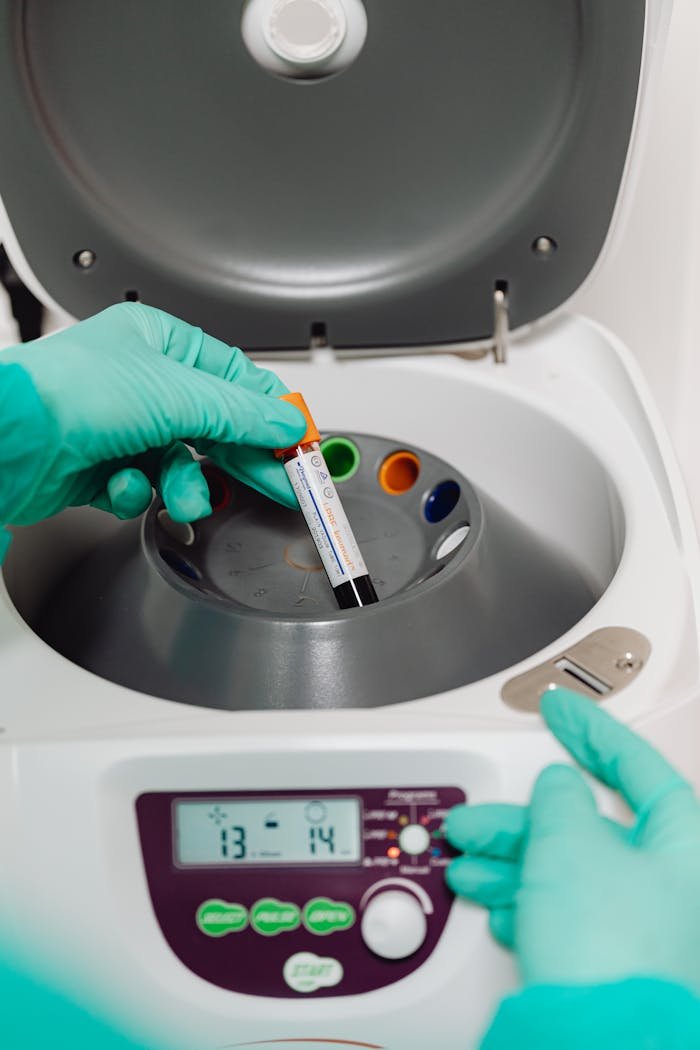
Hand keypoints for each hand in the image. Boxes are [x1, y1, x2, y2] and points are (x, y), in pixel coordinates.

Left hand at [0, 303, 305, 523]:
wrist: (5, 441)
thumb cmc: (70, 394)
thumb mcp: (178, 395)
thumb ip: (242, 414)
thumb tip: (287, 421)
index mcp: (159, 340)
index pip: (234, 377)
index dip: (270, 411)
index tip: (298, 442)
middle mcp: (140, 378)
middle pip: (212, 424)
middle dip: (240, 458)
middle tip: (278, 483)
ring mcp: (119, 423)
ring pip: (180, 463)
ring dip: (183, 484)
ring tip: (181, 496)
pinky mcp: (101, 465)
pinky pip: (144, 485)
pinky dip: (136, 491)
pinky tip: (122, 484)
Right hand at [445, 688, 699, 990]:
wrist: (592, 1041)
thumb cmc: (606, 947)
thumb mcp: (570, 842)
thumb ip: (559, 797)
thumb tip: (556, 785)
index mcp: (680, 843)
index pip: (637, 766)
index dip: (593, 732)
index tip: (561, 710)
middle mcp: (665, 883)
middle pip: (588, 824)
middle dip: (523, 816)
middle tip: (479, 813)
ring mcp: (637, 925)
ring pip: (566, 869)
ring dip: (510, 859)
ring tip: (468, 860)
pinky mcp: (606, 961)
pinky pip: (559, 911)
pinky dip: (523, 900)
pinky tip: (498, 904)